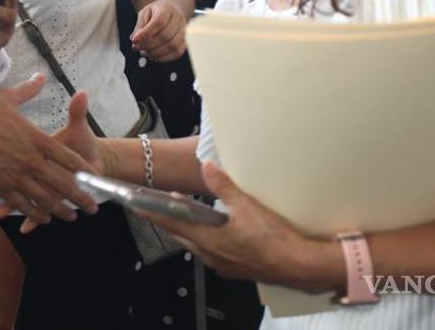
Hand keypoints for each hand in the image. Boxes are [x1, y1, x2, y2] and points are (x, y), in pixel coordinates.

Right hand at [0, 74, 98, 225]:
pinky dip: (35, 214)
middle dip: (79, 197)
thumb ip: (28, 90)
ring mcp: (15, 176)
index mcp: (36, 139)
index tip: (94, 178)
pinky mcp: (0, 186)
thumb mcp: (7, 98)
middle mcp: (30, 160)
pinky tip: (43, 219)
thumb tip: (40, 76)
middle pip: (61, 183)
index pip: (67, 158)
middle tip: (92, 208)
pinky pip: (22, 204)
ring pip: (44, 199)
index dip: (83, 170)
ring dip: (60, 210)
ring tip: (72, 216)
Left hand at [132, 0, 187, 60]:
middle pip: (165, 36)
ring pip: (172, 46)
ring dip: (155, 53)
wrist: (171, 11)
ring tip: (144, 52)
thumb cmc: (156, 12)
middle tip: (137, 47)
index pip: (159, 22)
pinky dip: (163, 58)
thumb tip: (135, 40)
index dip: (146, 33)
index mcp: (167, 9)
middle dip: (148, 45)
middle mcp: (179, 19)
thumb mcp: (144, 13)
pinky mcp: (185, 42)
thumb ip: (139, 26)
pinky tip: (153, 55)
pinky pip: (176, 53)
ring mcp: (184, 31)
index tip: (134, 40)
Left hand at [147, 162, 337, 290]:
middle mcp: (210, 254)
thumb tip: (207, 167)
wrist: (298, 264)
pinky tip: (213, 229)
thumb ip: (223, 186)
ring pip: (195, 243)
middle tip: (155, 205)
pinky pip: (210, 250)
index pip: (171, 223)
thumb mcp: (247, 206)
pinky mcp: (233, 267)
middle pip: (180, 234)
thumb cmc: (275, 240)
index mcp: (208, 239)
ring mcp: (221, 262)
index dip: (151, 213)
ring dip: (187, 227)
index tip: (135, 206)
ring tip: (184, 211)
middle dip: (167, 219)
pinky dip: (204, 237)